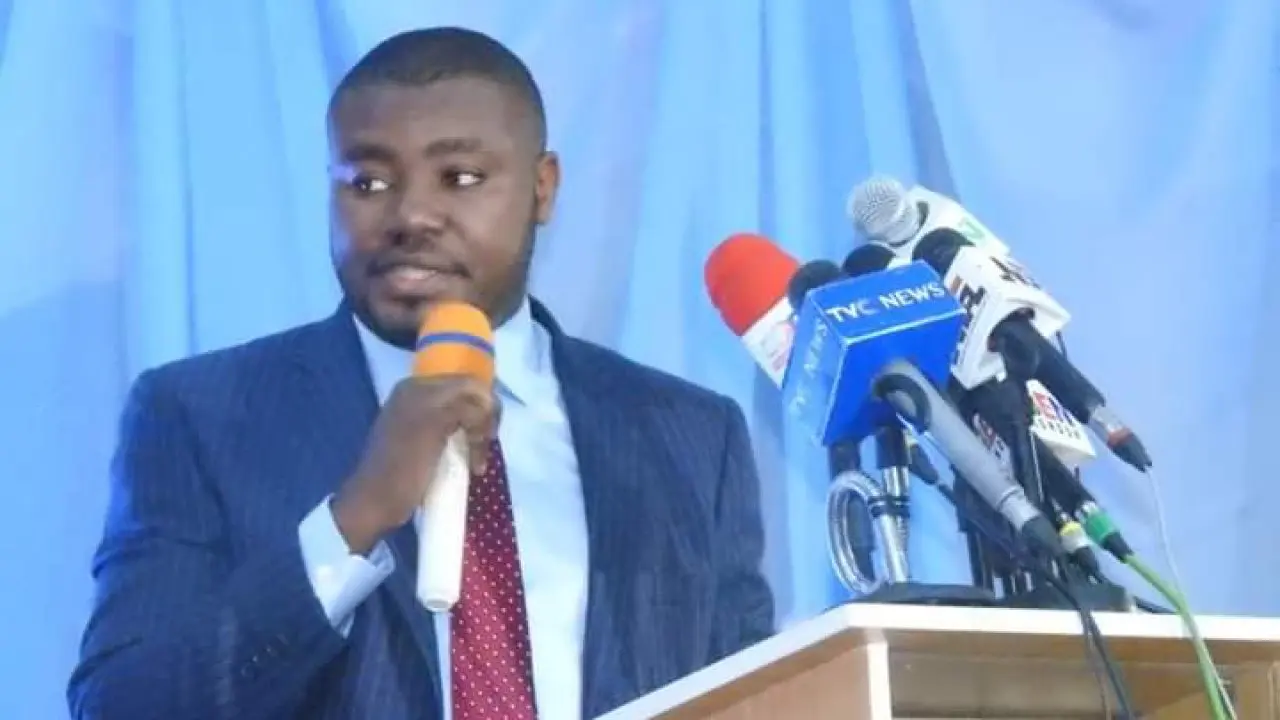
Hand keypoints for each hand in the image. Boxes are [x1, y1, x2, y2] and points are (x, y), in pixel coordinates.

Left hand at [332, 375, 497, 553]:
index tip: (489, 436)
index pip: (469, 383)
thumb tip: (489, 405)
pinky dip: (466, 445)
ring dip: (477, 438)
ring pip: (465, 416)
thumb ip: (463, 408)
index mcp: (419, 387)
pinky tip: (470, 464)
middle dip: (483, 422)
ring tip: (477, 464)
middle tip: (483, 449)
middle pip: (469, 398)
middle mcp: (419, 395)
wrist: (375, 504)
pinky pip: (455, 430)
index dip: (487, 405)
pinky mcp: (423, 437)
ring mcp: (420, 416)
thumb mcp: (434, 429)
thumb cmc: (403, 469)